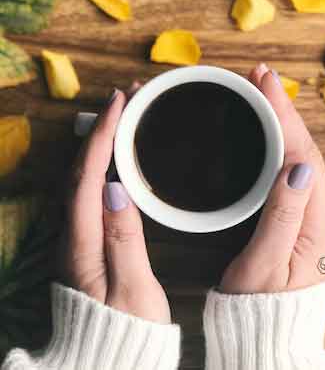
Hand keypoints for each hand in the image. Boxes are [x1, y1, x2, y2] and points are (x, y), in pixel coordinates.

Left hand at [62, 83, 170, 323]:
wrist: (110, 361)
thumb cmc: (127, 332)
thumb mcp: (133, 290)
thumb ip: (124, 239)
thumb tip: (116, 189)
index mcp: (83, 244)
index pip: (88, 178)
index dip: (102, 137)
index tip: (119, 103)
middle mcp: (73, 236)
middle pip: (80, 170)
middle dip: (100, 129)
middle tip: (127, 99)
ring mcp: (78, 237)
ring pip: (83, 178)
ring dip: (101, 143)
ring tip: (125, 118)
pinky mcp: (87, 241)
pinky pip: (90, 192)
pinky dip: (102, 165)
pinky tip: (118, 157)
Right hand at [220, 64, 324, 293]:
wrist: (266, 330)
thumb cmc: (258, 304)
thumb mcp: (264, 264)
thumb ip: (282, 216)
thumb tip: (298, 167)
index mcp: (317, 225)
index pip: (303, 157)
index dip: (284, 117)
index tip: (265, 82)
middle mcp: (322, 215)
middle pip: (306, 150)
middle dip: (284, 111)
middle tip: (261, 77)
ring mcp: (312, 216)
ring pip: (299, 158)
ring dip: (283, 124)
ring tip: (262, 94)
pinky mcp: (299, 217)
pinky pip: (291, 171)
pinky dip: (279, 145)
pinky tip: (267, 131)